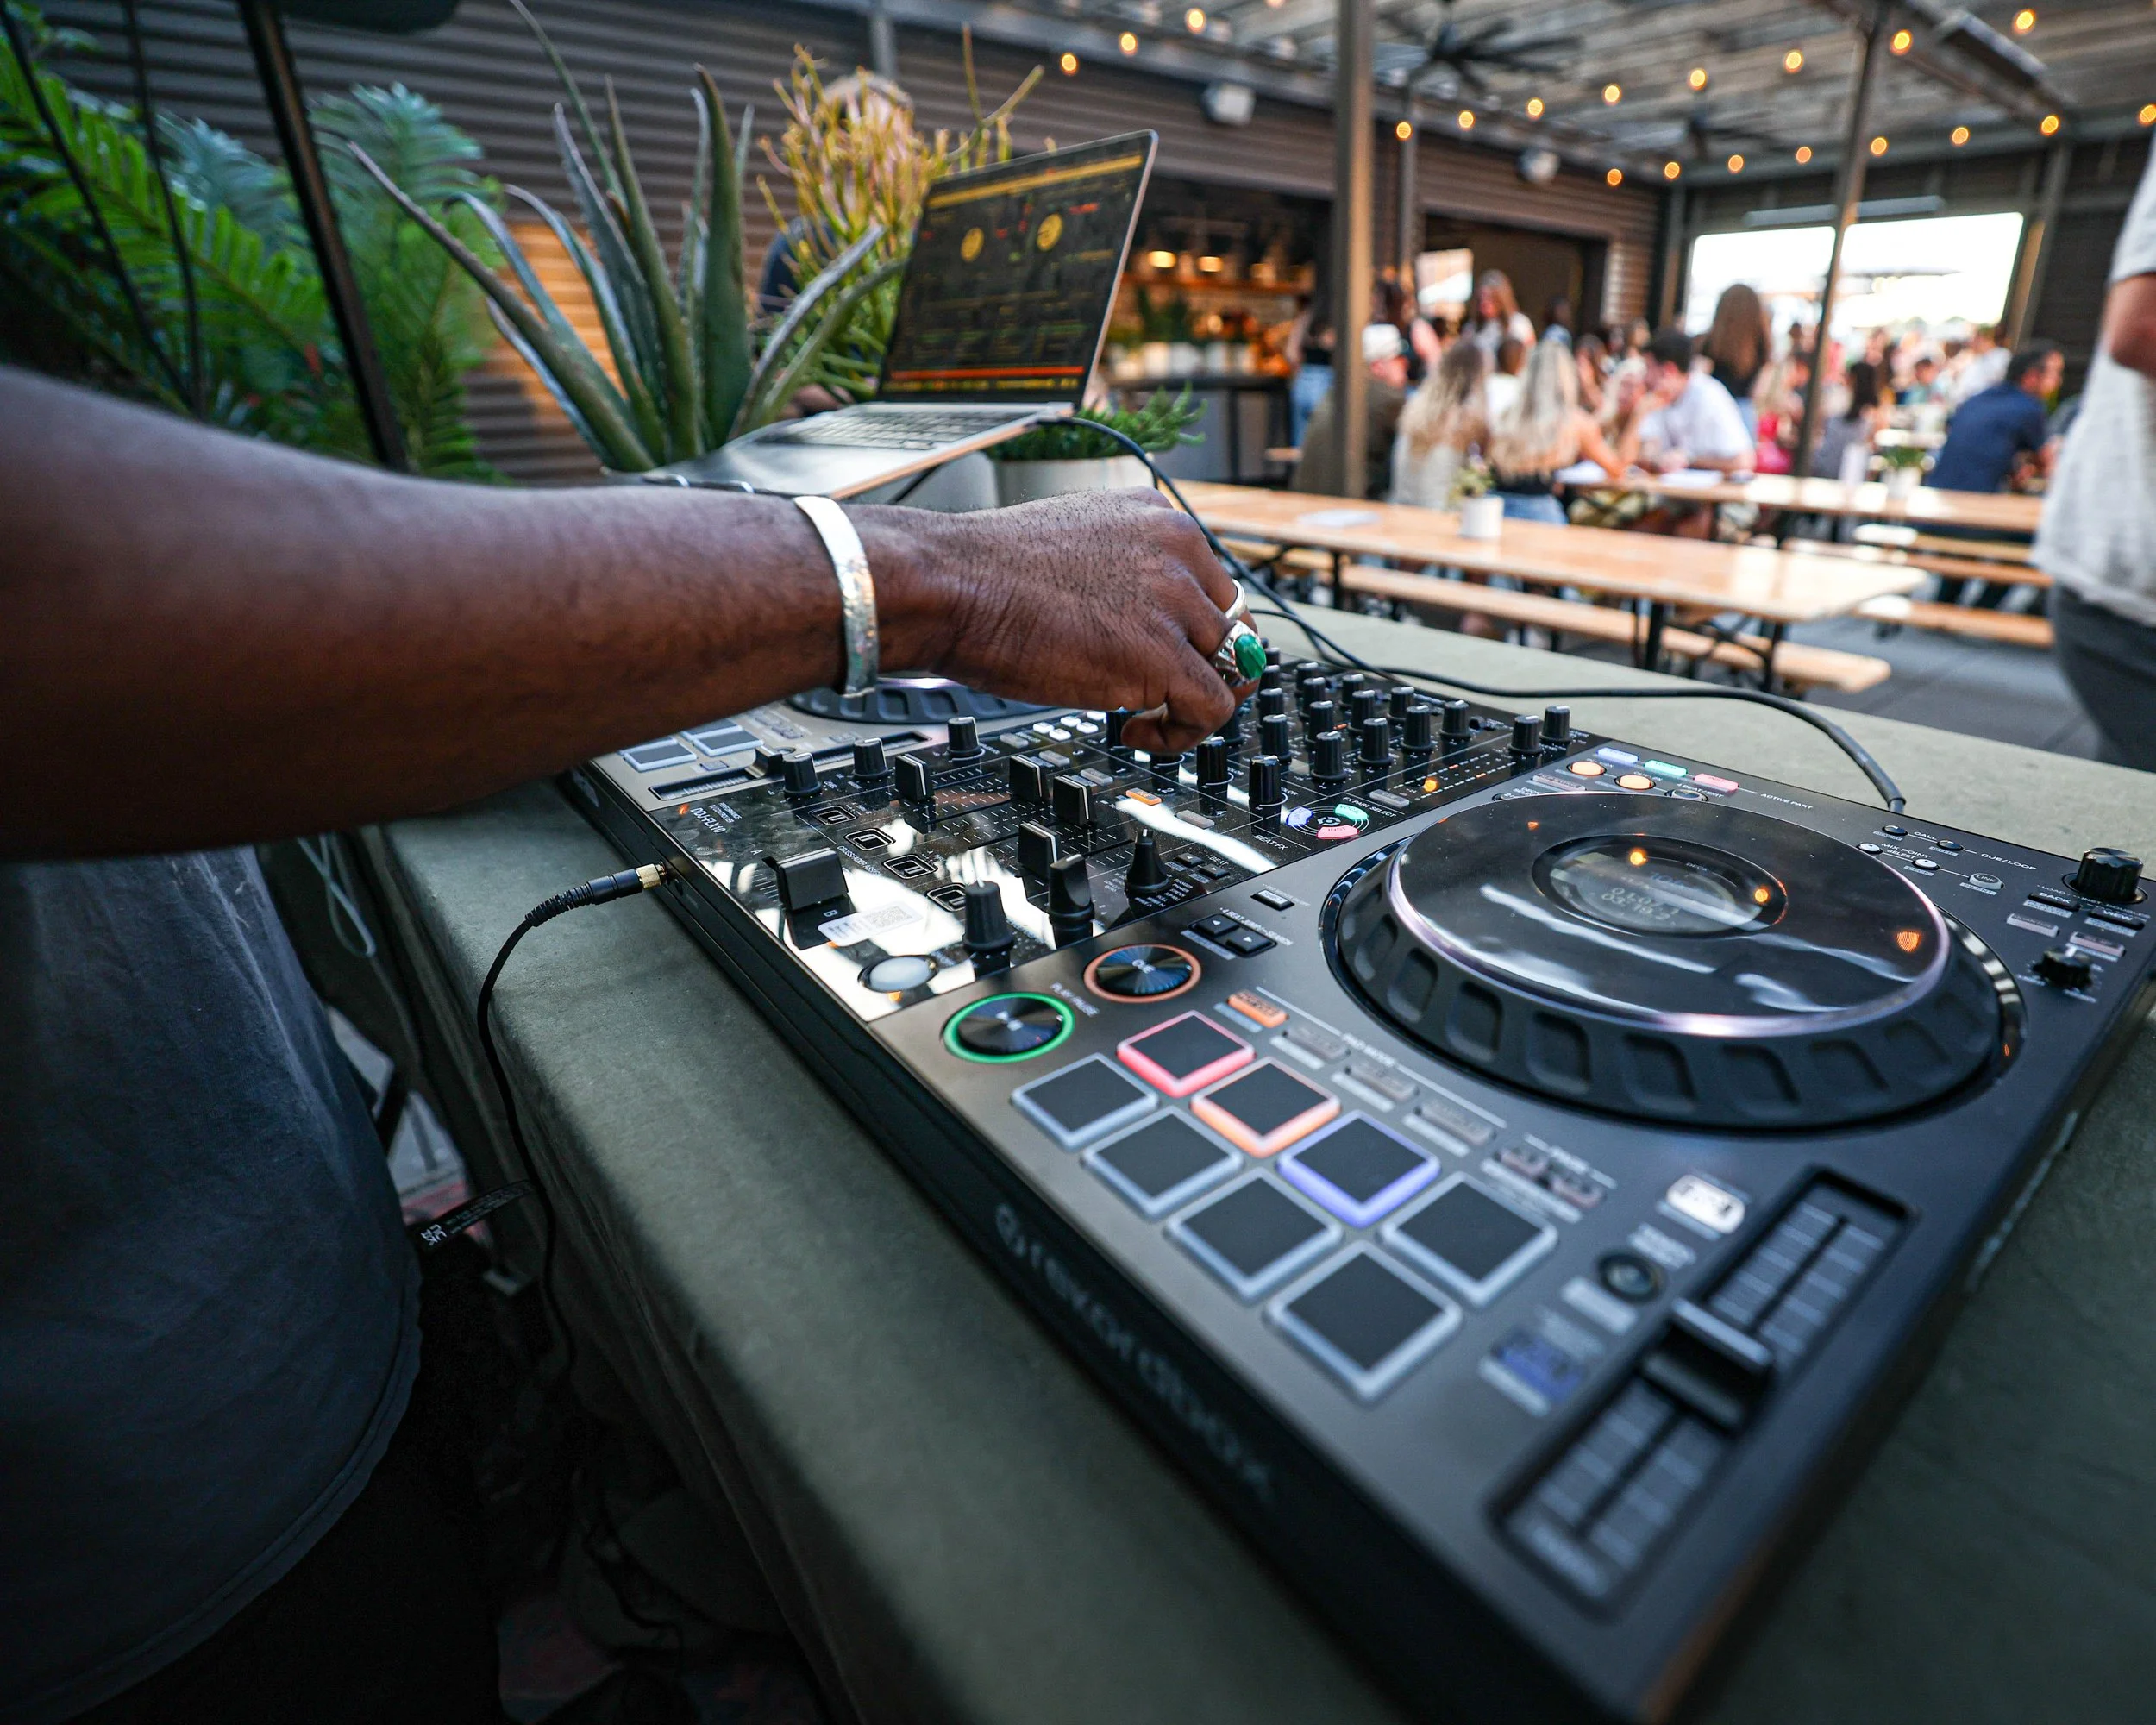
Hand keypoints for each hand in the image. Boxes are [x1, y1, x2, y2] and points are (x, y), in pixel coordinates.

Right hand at [868, 488, 1248, 755]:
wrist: (948, 585)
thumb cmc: (982, 574)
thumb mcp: (1073, 544)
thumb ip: (1117, 567)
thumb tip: (1130, 613)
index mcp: (1156, 517)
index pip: (1212, 583)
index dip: (1191, 631)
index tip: (1162, 655)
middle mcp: (1177, 551)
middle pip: (1231, 625)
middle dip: (1201, 666)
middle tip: (1163, 694)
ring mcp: (1174, 602)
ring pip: (1230, 668)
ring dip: (1190, 703)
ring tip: (1142, 716)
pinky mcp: (1163, 656)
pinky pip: (1212, 710)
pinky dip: (1184, 734)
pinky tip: (1135, 730)